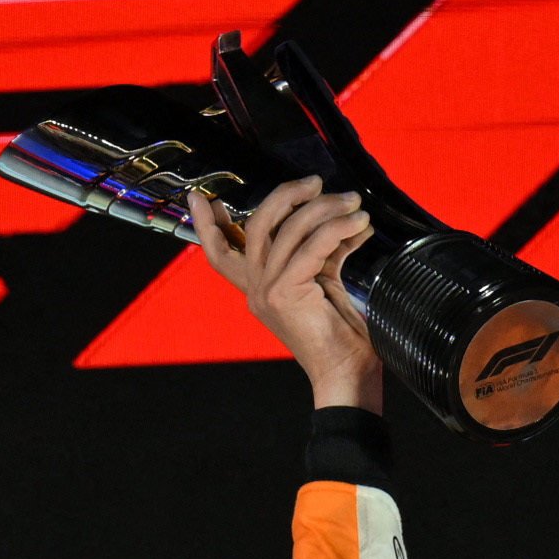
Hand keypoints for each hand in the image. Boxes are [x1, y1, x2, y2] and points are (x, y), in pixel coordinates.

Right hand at [187, 176, 382, 410]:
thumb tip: (342, 217)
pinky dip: (338, 227)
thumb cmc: (343, 338)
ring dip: (324, 208)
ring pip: (287, 228)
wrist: (347, 376)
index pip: (222, 253)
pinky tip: (359, 222)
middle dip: (285, 195)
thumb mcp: (326, 282)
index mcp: (259, 289)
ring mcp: (266, 292)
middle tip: (315, 183)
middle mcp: (256, 290)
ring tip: (353, 203)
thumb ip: (323, 250)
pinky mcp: (284, 293)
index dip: (207, 225)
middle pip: (256, 225)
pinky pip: (312, 244)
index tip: (199, 197)